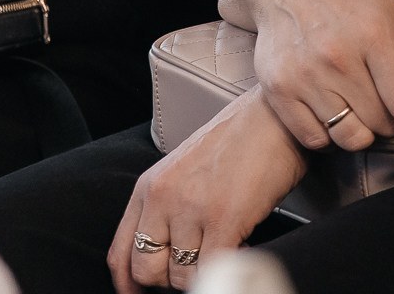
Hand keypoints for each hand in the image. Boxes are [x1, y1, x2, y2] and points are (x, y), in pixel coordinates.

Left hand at [110, 91, 306, 290]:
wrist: (272, 116)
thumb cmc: (237, 141)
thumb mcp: (184, 170)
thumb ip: (167, 208)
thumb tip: (166, 254)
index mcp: (149, 187)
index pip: (120, 254)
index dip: (130, 284)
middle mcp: (163, 197)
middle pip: (146, 271)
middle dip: (170, 280)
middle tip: (194, 267)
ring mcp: (192, 208)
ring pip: (181, 277)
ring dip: (201, 274)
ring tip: (221, 253)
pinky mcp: (225, 218)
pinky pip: (211, 270)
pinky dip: (224, 270)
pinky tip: (239, 250)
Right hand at [250, 0, 393, 161]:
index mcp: (374, 34)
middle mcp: (337, 57)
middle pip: (383, 126)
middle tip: (385, 96)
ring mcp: (304, 75)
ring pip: (351, 138)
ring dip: (364, 130)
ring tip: (359, 102)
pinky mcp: (278, 89)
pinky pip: (316, 140)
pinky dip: (330, 134)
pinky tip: (333, 108)